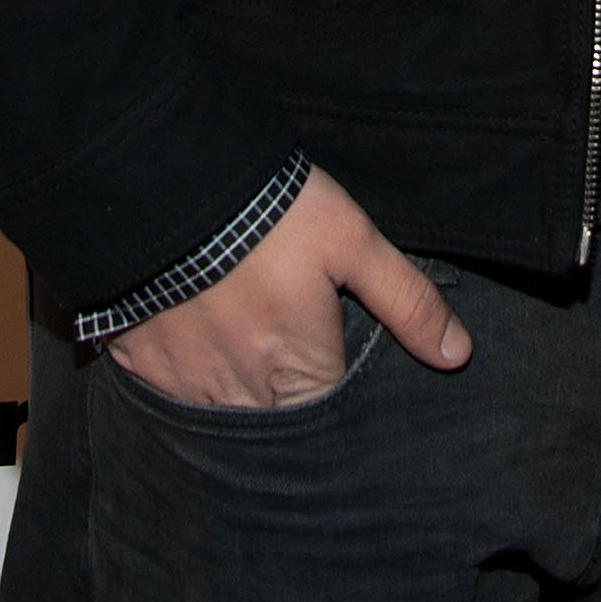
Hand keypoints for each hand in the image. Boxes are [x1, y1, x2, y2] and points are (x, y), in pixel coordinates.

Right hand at [108, 164, 471, 409]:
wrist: (166, 184)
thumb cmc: (268, 212)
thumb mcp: (351, 240)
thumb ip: (407, 301)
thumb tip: (458, 355)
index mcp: (299, 373)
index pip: (329, 410)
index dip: (334, 375)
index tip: (327, 341)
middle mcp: (243, 397)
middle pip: (275, 417)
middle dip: (284, 388)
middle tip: (280, 328)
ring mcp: (188, 385)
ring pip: (223, 408)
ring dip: (235, 381)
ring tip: (239, 328)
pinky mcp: (142, 366)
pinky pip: (171, 387)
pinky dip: (185, 366)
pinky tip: (193, 327)